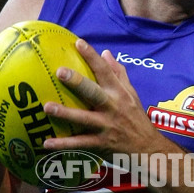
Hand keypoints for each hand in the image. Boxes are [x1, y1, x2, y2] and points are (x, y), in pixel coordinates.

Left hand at [42, 39, 162, 157]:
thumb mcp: (132, 95)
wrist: (148, 149)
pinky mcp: (100, 144)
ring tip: (47, 107)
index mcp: (119, 94)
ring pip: (84, 119)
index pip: (106, 71)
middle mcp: (113, 108)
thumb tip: (106, 52)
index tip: (79, 43)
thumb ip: (119, 74)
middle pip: (94, 92)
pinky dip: (63, 144)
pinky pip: (79, 144)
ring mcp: (106, 126)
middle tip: (60, 72)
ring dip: (65, 113)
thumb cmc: (136, 119)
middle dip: (77, 82)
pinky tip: (46, 143)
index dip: (93, 57)